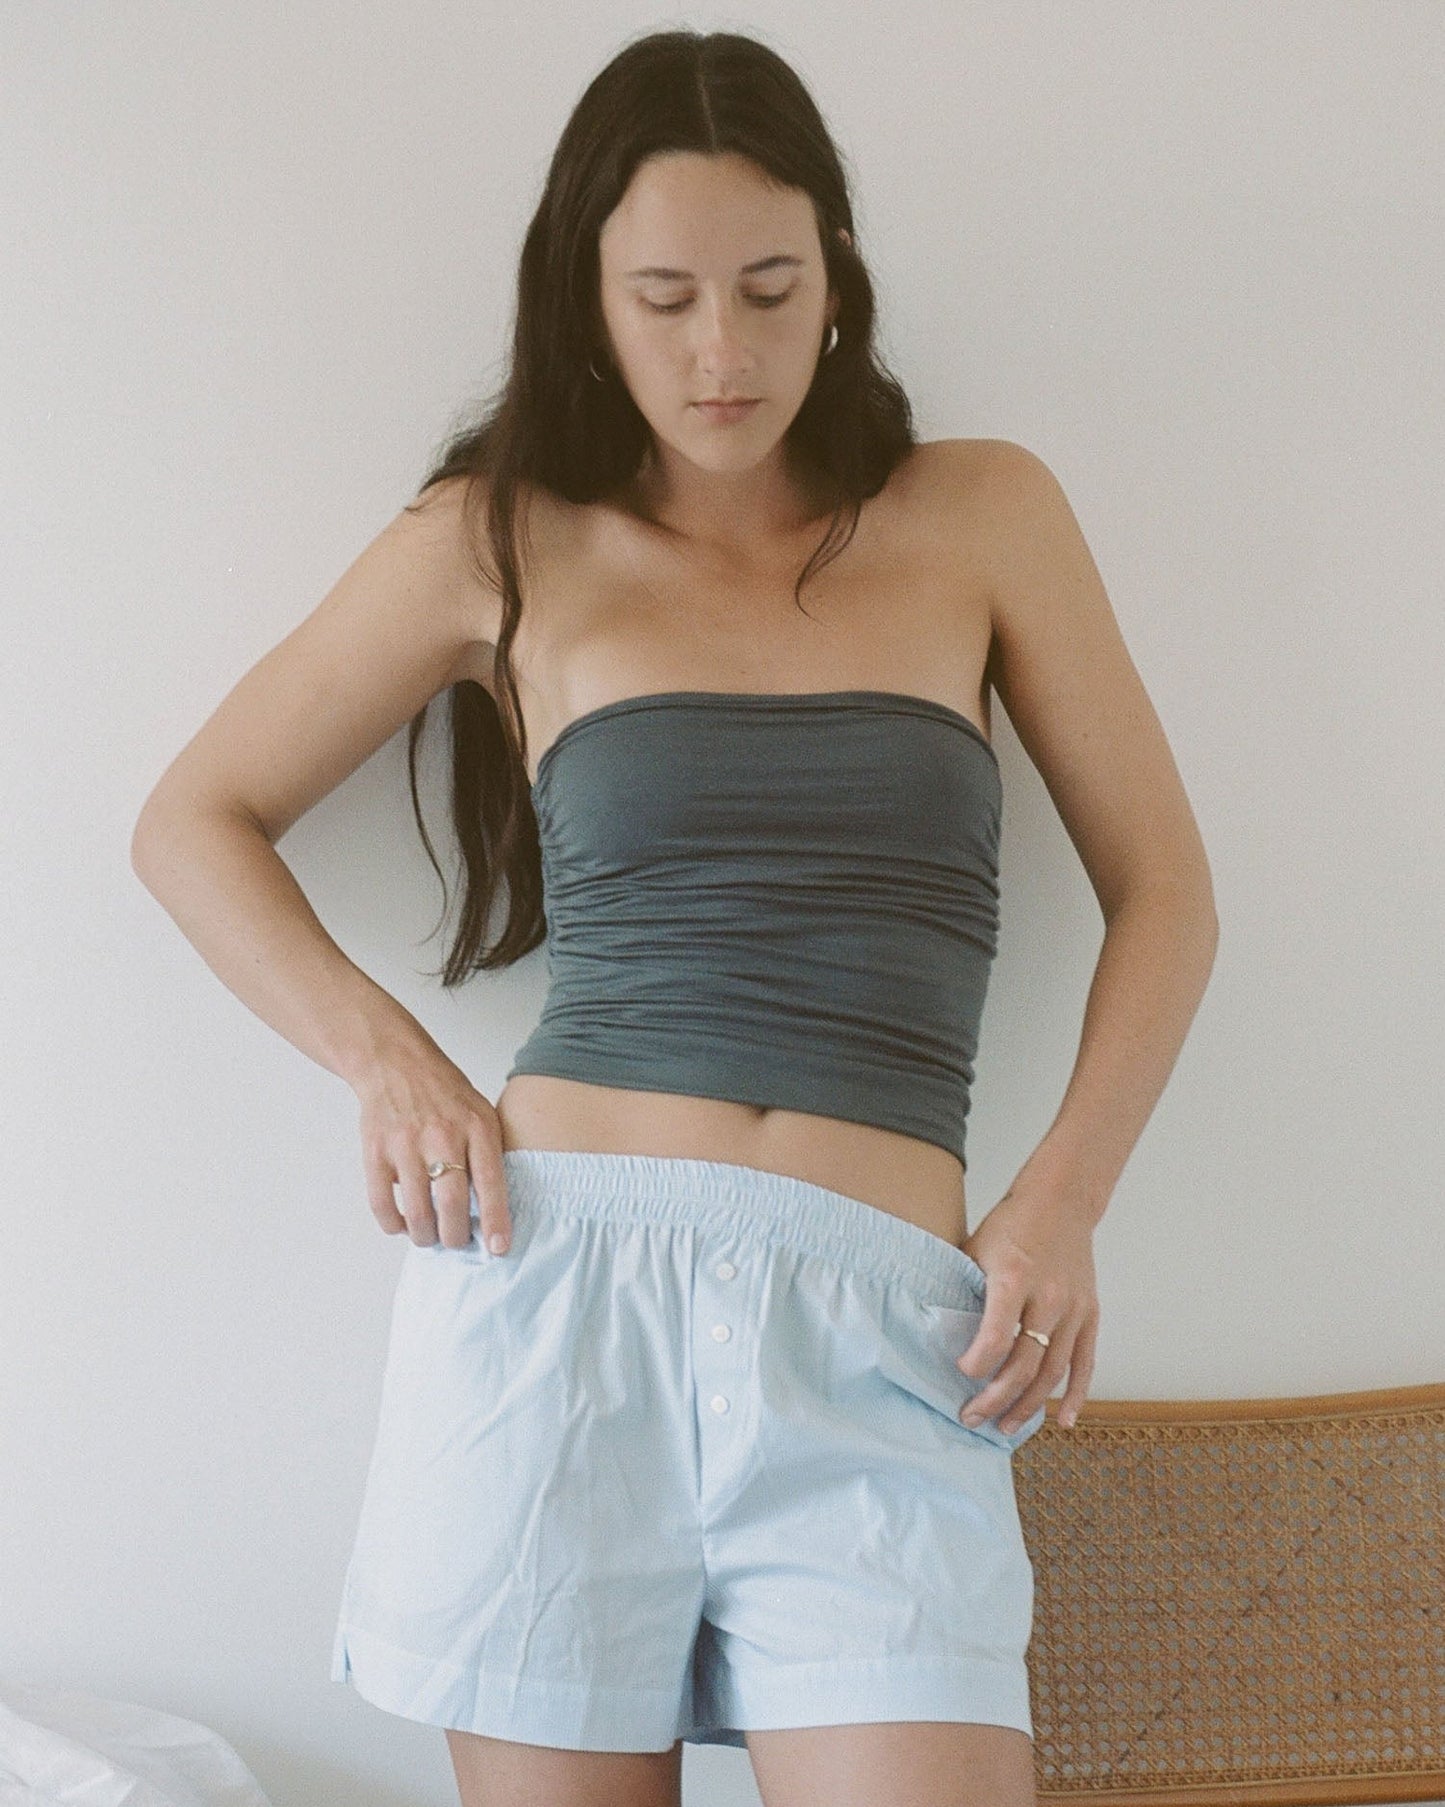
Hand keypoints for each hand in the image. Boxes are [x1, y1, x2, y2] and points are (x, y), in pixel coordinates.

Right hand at [354, 1050, 512, 1253]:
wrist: (396, 1063)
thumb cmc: (444, 1094)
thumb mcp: (480, 1113)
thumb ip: (488, 1154)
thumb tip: (492, 1208)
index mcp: (476, 1127)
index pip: (491, 1183)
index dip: (495, 1221)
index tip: (499, 1248)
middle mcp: (442, 1136)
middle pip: (452, 1205)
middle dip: (456, 1237)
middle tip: (457, 1242)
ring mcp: (406, 1144)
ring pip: (418, 1212)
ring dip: (425, 1236)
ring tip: (430, 1237)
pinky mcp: (376, 1151)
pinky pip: (382, 1203)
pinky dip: (393, 1224)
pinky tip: (402, 1224)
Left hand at [957, 1184, 1099, 1432]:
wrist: (1061, 1203)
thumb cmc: (1012, 1226)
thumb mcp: (976, 1249)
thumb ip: (962, 1288)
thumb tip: (933, 1327)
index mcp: (1014, 1279)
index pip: (996, 1338)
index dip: (977, 1364)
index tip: (960, 1373)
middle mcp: (1049, 1298)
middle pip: (1025, 1364)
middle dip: (996, 1398)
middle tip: (973, 1418)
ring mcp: (1074, 1310)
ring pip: (1053, 1372)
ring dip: (1029, 1405)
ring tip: (1006, 1426)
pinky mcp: (1090, 1315)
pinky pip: (1085, 1363)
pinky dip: (1076, 1395)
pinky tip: (1062, 1421)